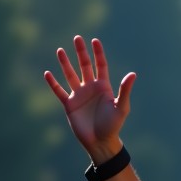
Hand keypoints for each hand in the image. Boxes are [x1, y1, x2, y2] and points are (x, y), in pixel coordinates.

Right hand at [44, 36, 135, 161]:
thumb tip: (133, 74)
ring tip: (60, 50)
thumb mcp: (121, 106)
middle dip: (81, 52)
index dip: (98, 53)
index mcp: (104, 87)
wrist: (101, 142)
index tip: (95, 40)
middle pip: (85, 66)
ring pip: (70, 75)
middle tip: (77, 38)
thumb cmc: (113, 125)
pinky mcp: (69, 105)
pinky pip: (59, 91)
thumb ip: (125, 90)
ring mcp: (79, 96)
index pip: (101, 65)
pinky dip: (53, 83)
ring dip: (65, 63)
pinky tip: (48, 73)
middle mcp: (90, 88)